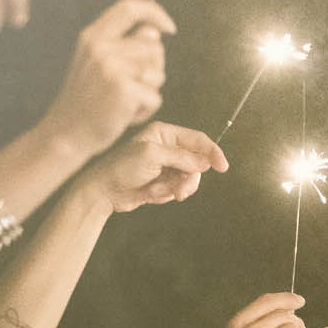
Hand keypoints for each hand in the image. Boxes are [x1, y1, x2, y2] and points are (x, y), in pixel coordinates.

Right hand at [38, 0, 174, 156]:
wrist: (67, 133)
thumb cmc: (87, 101)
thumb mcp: (99, 66)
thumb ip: (125, 46)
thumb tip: (154, 31)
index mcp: (93, 36)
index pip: (129, 8)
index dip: (154, 12)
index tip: (170, 27)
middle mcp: (101, 46)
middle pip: (154, 47)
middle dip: (152, 69)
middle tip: (128, 88)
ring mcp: (113, 67)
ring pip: (158, 74)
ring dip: (149, 92)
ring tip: (123, 102)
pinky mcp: (125, 90)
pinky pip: (156, 98)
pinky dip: (146, 110)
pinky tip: (125, 115)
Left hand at [76, 121, 226, 212]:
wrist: (104, 191)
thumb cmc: (122, 168)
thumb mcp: (152, 156)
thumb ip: (181, 156)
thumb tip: (205, 162)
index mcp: (164, 133)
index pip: (197, 139)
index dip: (212, 152)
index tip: (222, 167)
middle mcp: (167, 147)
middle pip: (197, 162)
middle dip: (189, 178)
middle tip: (181, 191)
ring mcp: (166, 165)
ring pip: (190, 177)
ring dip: (178, 187)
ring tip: (162, 193)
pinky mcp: (164, 180)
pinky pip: (180, 188)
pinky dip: (169, 193)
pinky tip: (152, 193)